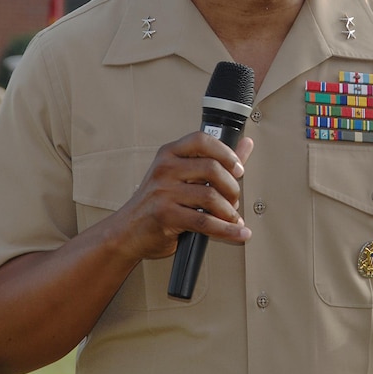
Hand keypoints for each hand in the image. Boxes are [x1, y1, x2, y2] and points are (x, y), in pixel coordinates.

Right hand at [111, 131, 253, 264]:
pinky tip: (237, 233)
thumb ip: (216, 160)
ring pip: (211, 197)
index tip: (238, 169)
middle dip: (232, 188)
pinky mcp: (165, 215)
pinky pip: (205, 222)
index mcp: (169, 154)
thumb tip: (245, 144)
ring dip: (230, 212)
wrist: (127, 232)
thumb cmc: (156, 203)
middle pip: (211, 169)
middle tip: (234, 200)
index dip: (226, 153)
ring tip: (232, 218)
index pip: (202, 140)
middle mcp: (164, 169)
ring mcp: (163, 192)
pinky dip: (227, 230)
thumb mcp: (181, 176)